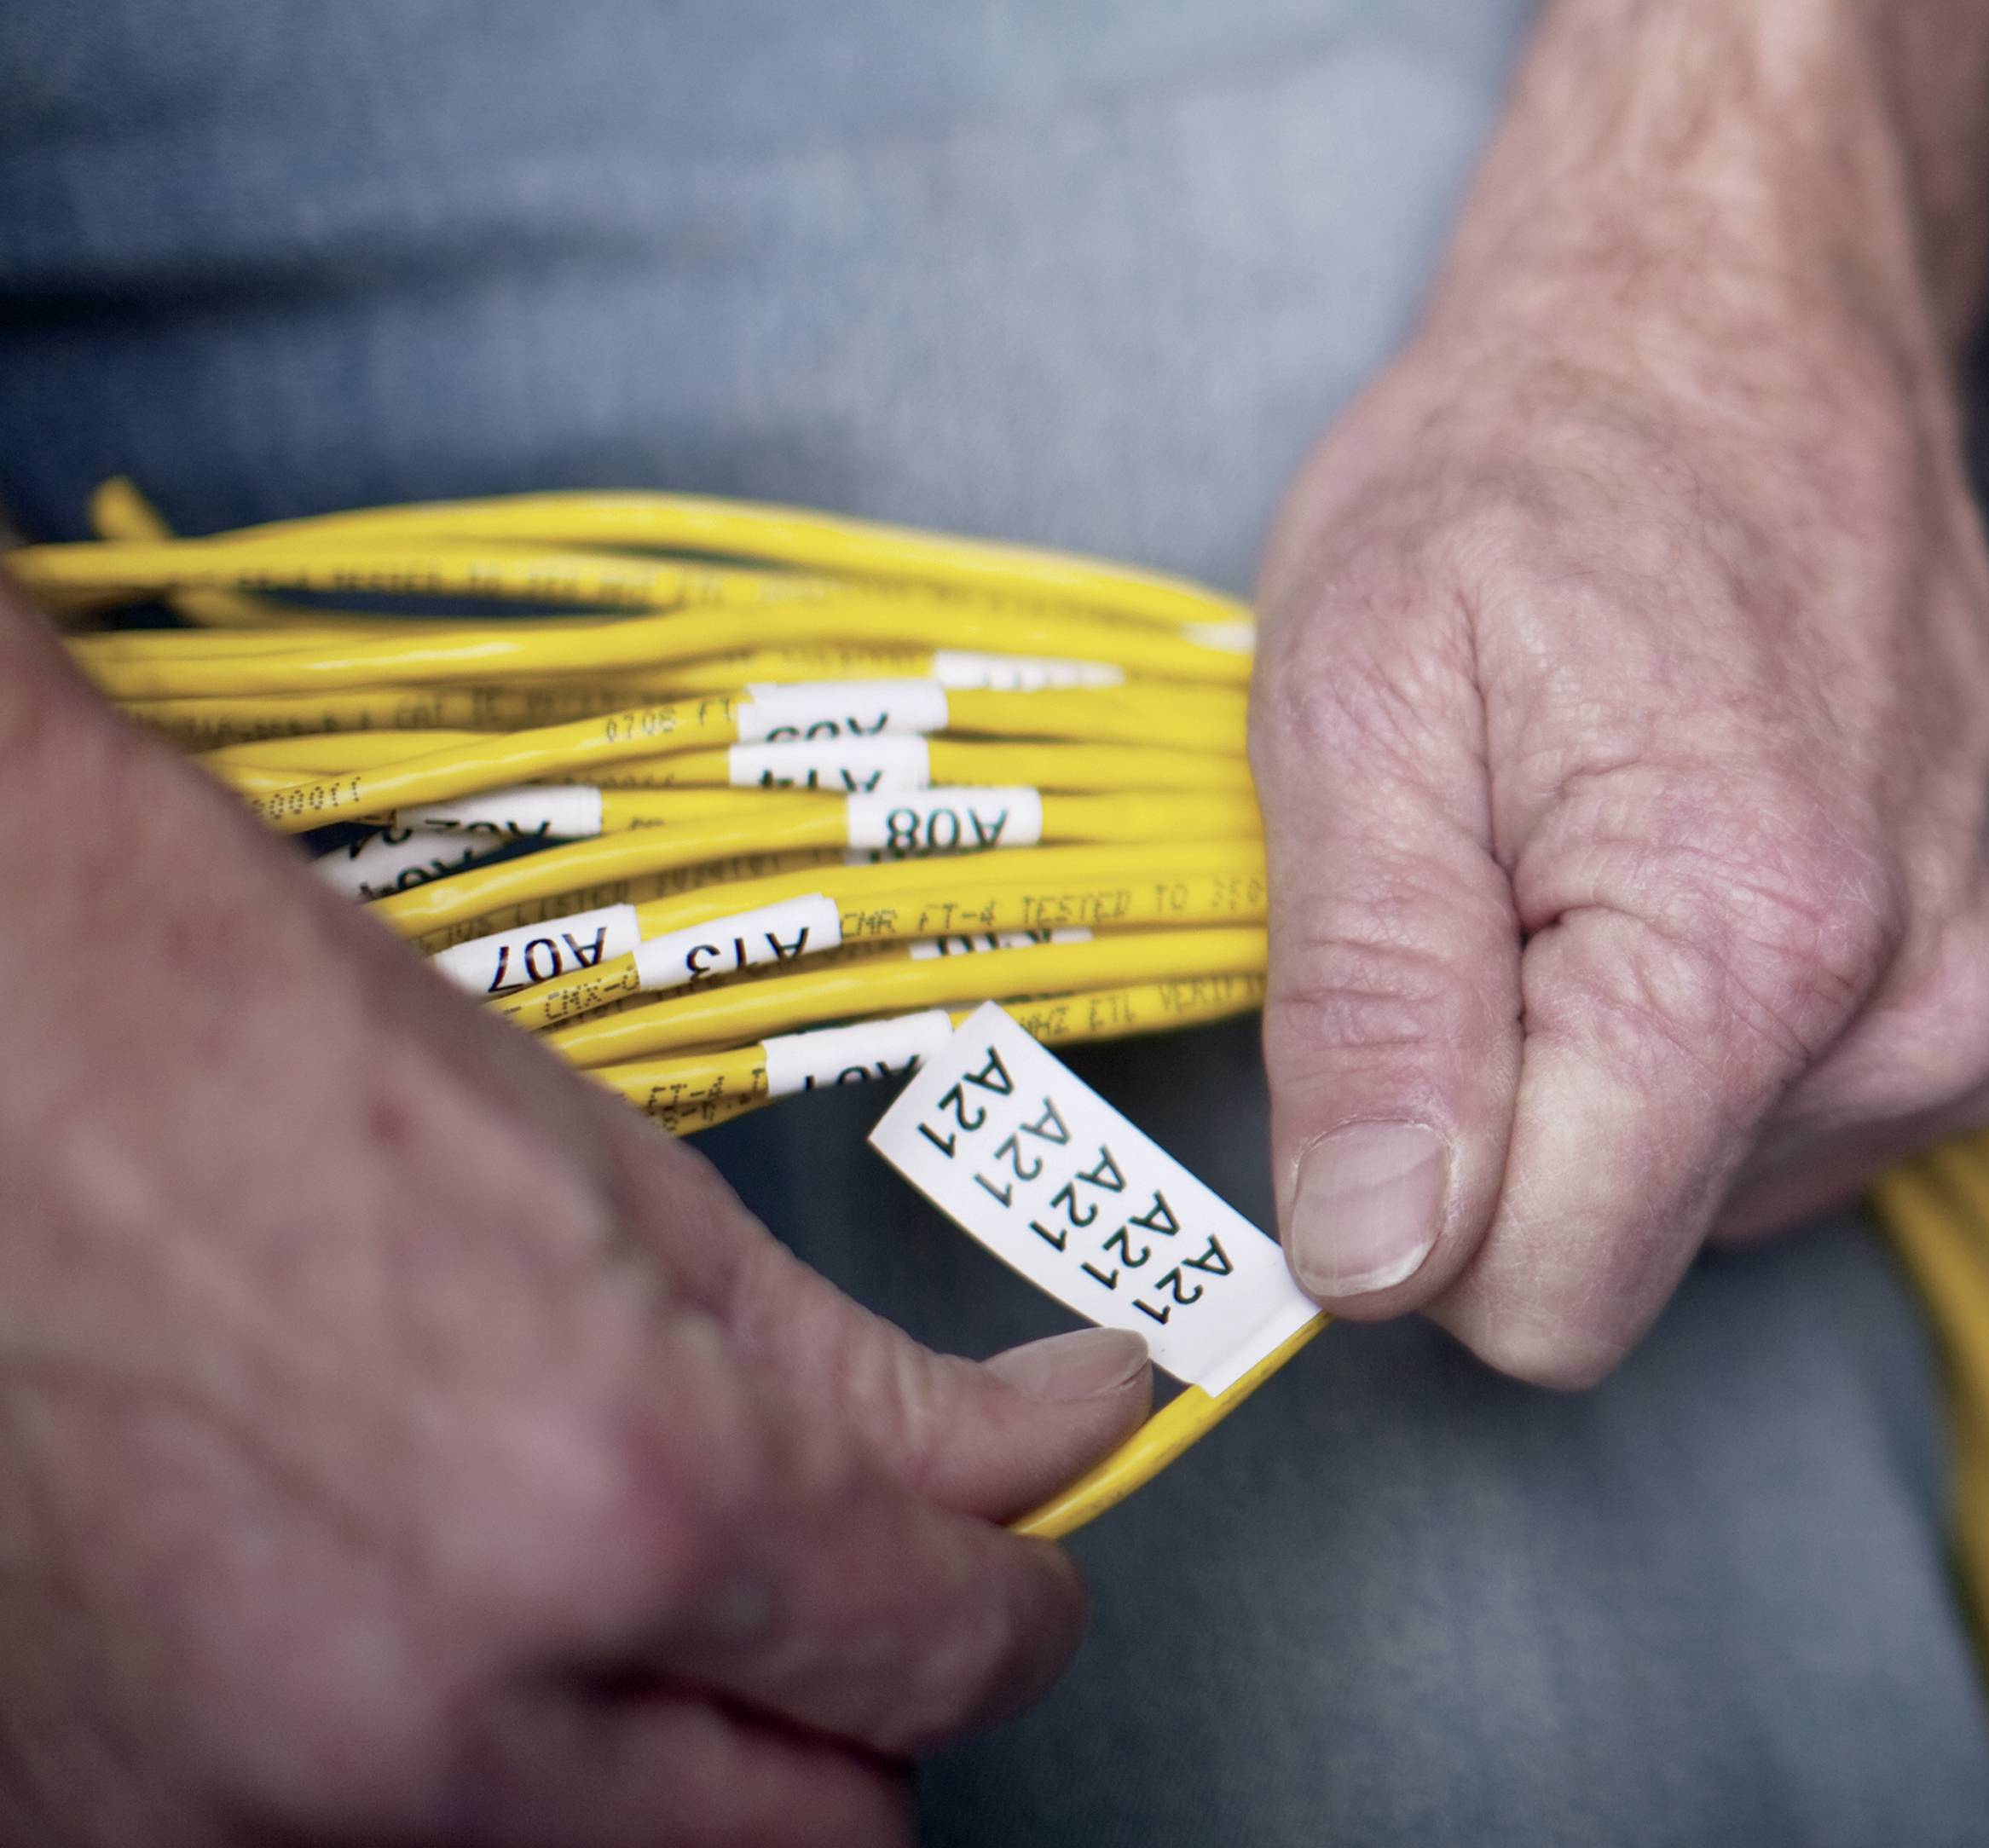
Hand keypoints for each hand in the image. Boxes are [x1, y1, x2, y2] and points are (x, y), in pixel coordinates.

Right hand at [0, 610, 1148, 1847]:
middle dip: (858, 1705)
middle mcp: (427, 1718)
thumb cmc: (249, 1055)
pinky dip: (470, 1772)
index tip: (1032, 1553)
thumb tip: (1045, 1439)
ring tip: (620, 1565)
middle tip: (852, 1574)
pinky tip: (449, 1610)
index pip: (928, 1660)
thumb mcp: (625, 1186)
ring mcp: (243, 1814)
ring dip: (669, 1758)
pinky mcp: (105, 1832)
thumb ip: (862, 1375)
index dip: (1018, 1596)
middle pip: (802, 1838)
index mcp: (601, 1505)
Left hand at [1250, 250, 1988, 1387]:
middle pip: (1628, 1254)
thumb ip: (1365, 1007)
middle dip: (1516, 1113)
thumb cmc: (1525, 480)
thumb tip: (1367, 1267)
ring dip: (1619, 1058)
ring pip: (1716, 1196)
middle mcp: (1930, 1008)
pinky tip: (1714, 855)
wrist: (1727, 330)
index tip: (1391, 1016)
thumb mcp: (1360, 698)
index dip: (1412, 1196)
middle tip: (1496, 879)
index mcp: (1750, 947)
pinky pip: (1815, 1130)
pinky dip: (1731, 1037)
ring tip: (1601, 838)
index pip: (1540, 1304)